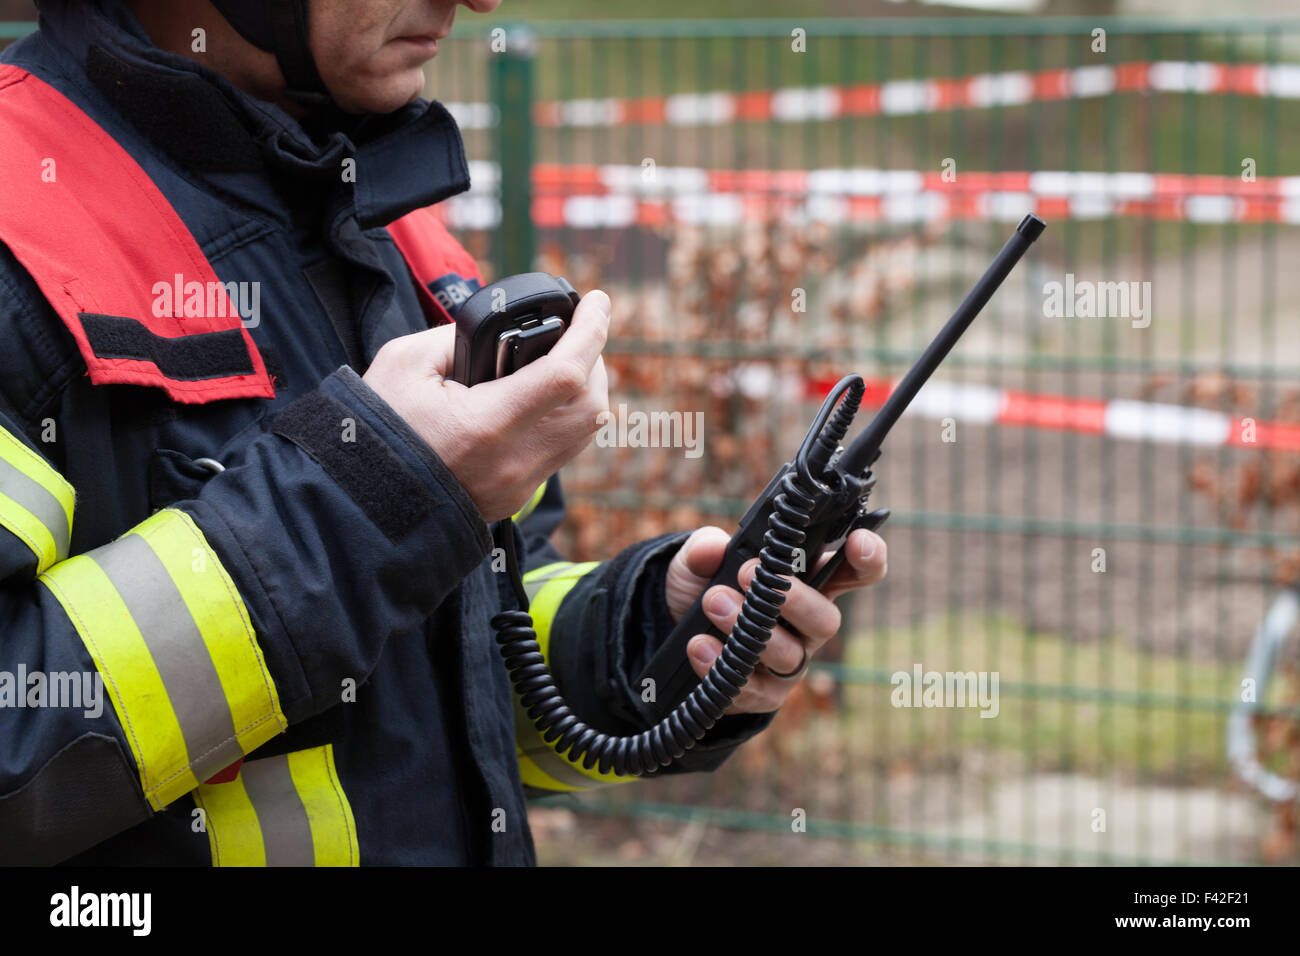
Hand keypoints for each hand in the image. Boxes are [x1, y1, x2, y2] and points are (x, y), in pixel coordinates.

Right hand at [363, 290, 610, 521]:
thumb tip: (497, 332)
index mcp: (487, 423)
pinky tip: (548, 394)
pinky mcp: (517, 494)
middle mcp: (514, 459)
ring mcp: (519, 482)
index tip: (598, 301)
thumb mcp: (404, 364)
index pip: (566, 373)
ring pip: (585, 430)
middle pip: (590, 403)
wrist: (363, 502)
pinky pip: (563, 449)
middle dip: (593, 359)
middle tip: (578, 330)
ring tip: (565, 358)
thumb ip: (456, 338)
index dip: (592, 331)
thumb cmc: (378, 431)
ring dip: (586, 389)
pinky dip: (567, 416)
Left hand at [664, 526, 887, 714]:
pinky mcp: (764, 693)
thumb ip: (705, 547)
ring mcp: (789, 661)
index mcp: (807, 581)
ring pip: (791, 656)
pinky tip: (700, 646)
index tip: (858, 542)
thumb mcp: (697, 560)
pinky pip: (756, 691)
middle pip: (826, 619)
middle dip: (792, 598)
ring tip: (713, 602)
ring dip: (750, 629)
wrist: (671, 630)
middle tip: (746, 574)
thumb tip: (712, 548)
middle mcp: (807, 624)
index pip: (852, 571)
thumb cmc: (703, 587)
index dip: (868, 558)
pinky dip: (724, 667)